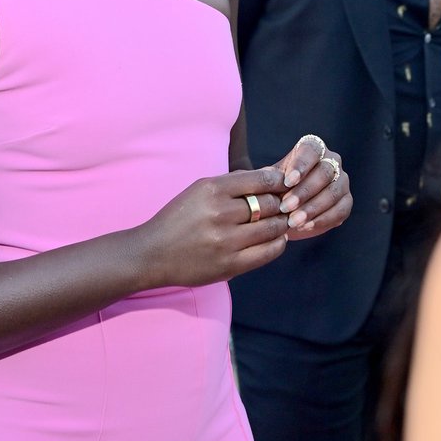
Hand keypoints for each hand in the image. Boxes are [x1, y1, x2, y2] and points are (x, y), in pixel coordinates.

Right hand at [137, 167, 288, 287]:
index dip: (279, 181)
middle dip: (282, 203)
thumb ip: (233, 183)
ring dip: (283, 223)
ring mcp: (226, 241)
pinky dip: (279, 243)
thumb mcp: (199, 190)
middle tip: (287, 204)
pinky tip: (277, 238)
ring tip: (283, 220)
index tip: (285, 182)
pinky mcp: (230, 265)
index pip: (260, 179)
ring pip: (273, 228)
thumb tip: (271, 175)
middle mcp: (220, 213)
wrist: (153, 253)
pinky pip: (268, 252)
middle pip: (270, 204)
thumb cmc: (178, 219)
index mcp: (211, 189)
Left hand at [274, 134, 351, 239]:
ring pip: (333, 193)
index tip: (288, 181)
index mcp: (313, 149)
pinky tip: (305, 226)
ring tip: (293, 221)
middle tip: (286, 207)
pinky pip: (340, 210)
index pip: (312, 150)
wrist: (285, 211)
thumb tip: (272, 177)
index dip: (301, 165)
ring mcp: (341, 181)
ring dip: (312, 208)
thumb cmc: (275, 189)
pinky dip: (322, 219)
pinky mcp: (346, 202)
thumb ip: (270, 178)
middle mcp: (331, 161)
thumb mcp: (269, 182)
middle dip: (304, 191)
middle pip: (325, 172)